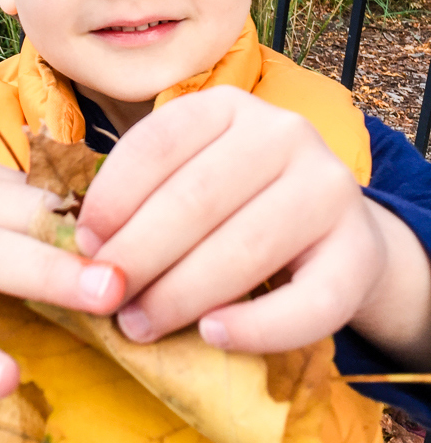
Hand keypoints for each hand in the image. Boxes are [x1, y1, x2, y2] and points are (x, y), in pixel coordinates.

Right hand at [0, 154, 124, 396]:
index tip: (159, 241)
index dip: (101, 218)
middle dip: (83, 240)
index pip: (44, 191)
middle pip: (23, 214)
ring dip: (48, 275)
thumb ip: (25, 225)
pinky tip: (4, 381)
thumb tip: (121, 243)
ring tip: (101, 301)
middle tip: (137, 267)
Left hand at [76, 86, 428, 360]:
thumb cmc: (237, 205)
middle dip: (139, 254)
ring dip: (181, 295)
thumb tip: (84, 247)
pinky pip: (308, 301)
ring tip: (138, 324)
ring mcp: (329, 188)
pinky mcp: (360, 251)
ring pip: (244, 247)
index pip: (159, 143)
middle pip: (196, 198)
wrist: (335, 234)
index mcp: (228, 106)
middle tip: (104, 297)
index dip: (113, 196)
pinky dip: (256, 326)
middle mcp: (283, 133)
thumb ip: (144, 197)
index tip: (83, 243)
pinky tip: (212, 336)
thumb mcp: (191, 175)